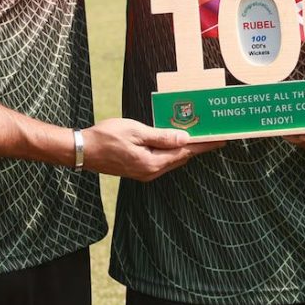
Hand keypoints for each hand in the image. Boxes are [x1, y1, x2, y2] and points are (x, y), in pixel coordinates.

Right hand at [82, 118, 222, 180]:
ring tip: (201, 136)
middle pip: (182, 157)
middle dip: (199, 146)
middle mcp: (151, 172)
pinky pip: (162, 160)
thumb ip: (161, 136)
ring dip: (186, 148)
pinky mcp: (139, 169)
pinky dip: (173, 151)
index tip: (222, 140)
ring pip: (172, 159)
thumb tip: (184, 138)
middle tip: (216, 135)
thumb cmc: (107, 137)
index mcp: (152, 163)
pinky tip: (177, 141)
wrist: (83, 150)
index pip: (186, 152)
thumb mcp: (136, 131)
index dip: (204, 145)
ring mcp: (145, 172)